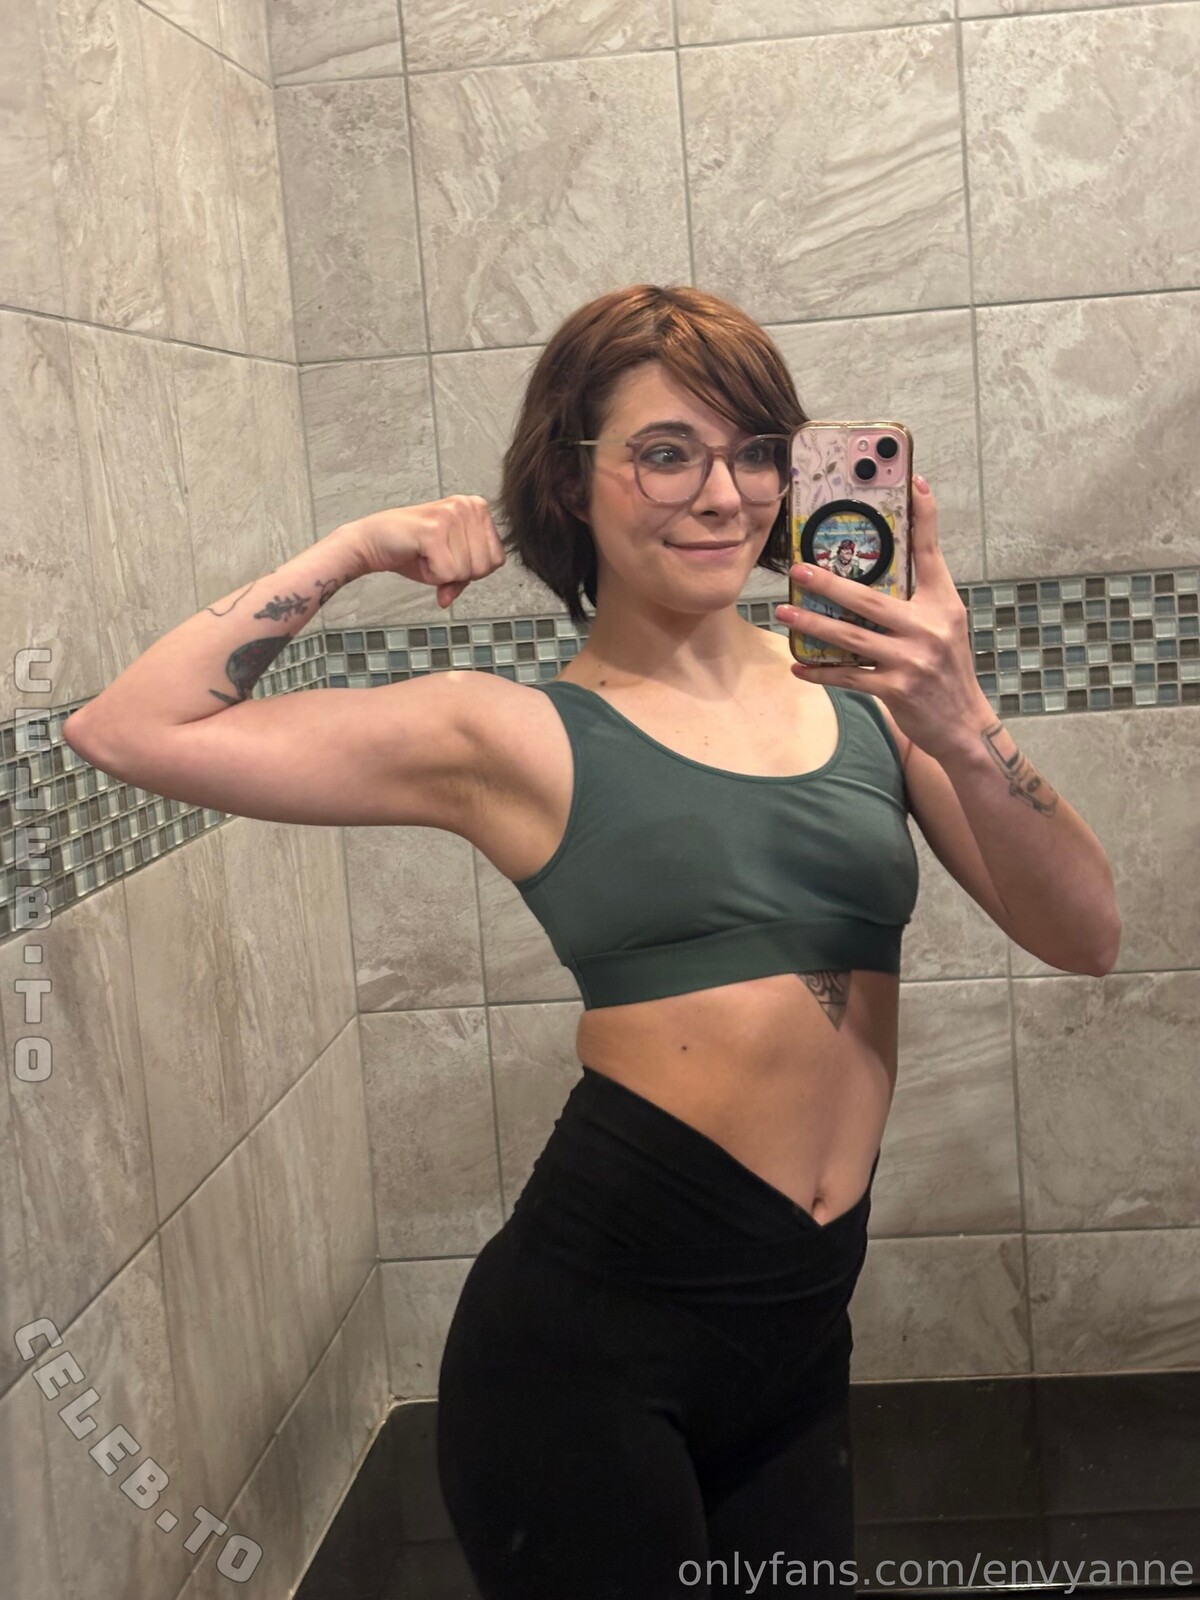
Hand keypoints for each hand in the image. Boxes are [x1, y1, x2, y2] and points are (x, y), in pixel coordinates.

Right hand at [348, 494, 506, 607]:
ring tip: (426, 556)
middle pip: (485, 567)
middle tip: (435, 558)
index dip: (472, 571)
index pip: (497, 559)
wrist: (372, 541)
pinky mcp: (434, 529)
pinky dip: (431, 576)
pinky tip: (419, 557)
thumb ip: (464, 579)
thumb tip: (450, 598)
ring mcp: (452, 515)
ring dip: (442, 575)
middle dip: (458, 574)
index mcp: (478, 507)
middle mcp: (468, 505)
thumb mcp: (449, 565)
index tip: (449, 559)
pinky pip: (448, 573)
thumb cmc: (411, 550)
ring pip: (466, 572)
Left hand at [773, 475, 988, 760]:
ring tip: (786, 612)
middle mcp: (929, 628)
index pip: (932, 553)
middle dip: (830, 584)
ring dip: (813, 625)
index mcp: (943, 605)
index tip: (915, 482)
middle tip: (799, 570)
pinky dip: (821, 672)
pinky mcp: (897, 690)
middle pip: (870, 600)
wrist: (964, 725)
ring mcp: (912, 661)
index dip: (925, 516)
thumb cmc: (947, 669)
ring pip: (852, 637)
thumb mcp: (946, 624)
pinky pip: (849, 676)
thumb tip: (892, 562)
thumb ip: (921, 593)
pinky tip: (798, 666)